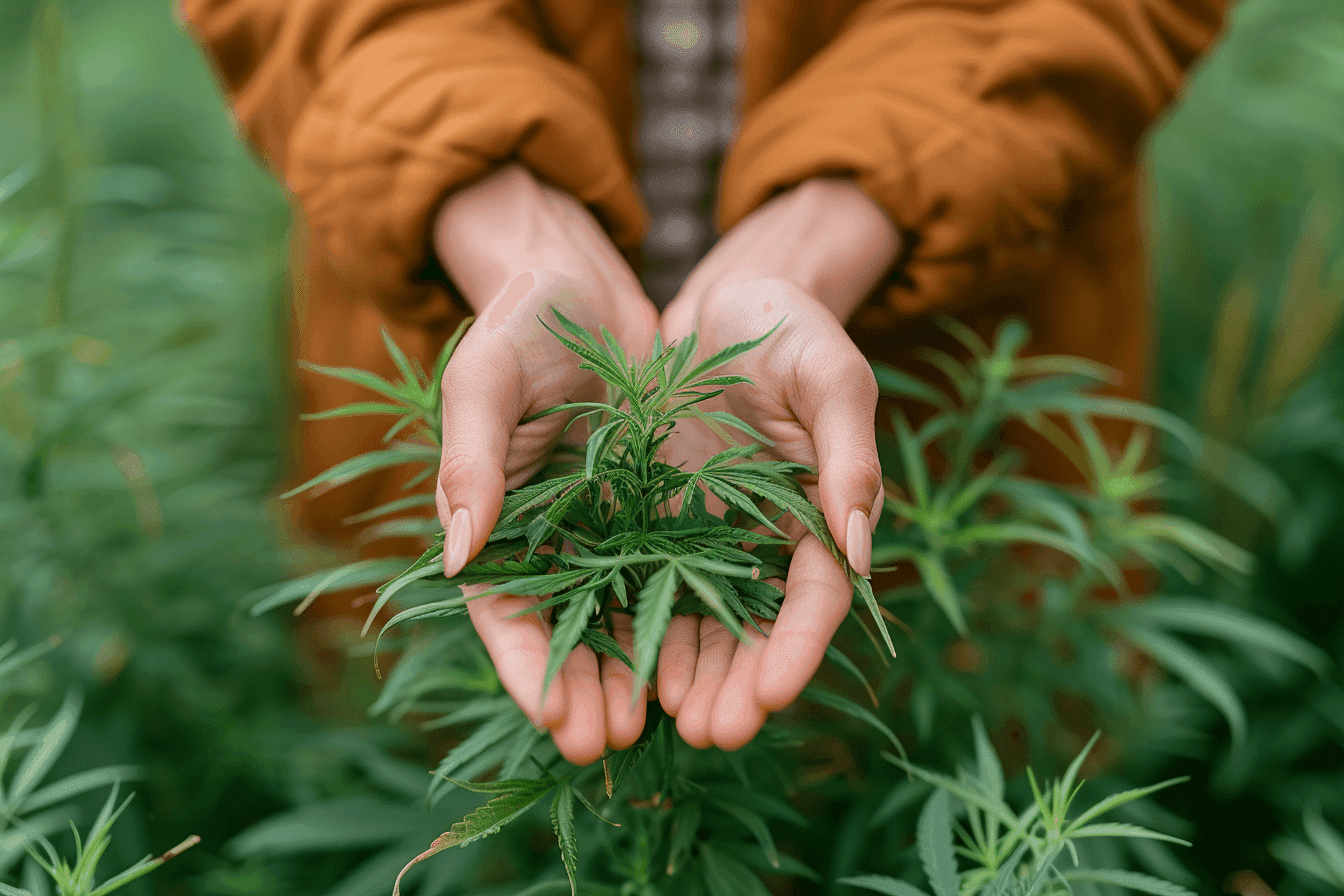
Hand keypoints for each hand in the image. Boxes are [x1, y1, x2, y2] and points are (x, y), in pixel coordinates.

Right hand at [433, 164, 657, 764]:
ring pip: (627, 618)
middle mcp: (554, 537)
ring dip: (643, 674)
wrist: (588, 283)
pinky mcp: (666, 509)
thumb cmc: (521, 322)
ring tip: (670, 725)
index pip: (503, 611)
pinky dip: (692, 619)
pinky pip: (680, 573)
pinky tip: (713, 660)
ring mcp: (612, 527)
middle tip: (612, 743)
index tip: (554, 718)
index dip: (525, 668)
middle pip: (568, 633)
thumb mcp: (484, 379)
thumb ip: (471, 462)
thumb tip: (455, 558)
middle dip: (587, 691)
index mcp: (496, 518)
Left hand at [654, 179, 900, 750]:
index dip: (798, 647)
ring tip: (658, 722)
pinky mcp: (651, 518)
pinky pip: (637, 582)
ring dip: (683, 675)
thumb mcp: (830, 375)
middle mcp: (762, 536)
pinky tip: (611, 668)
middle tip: (712, 733)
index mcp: (818, 510)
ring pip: (696, 620)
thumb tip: (861, 549)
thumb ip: (849, 456)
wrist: (721, 297)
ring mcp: (704, 531)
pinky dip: (630, 626)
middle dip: (736, 684)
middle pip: (754, 627)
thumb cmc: (790, 324)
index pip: (816, 595)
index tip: (776, 694)